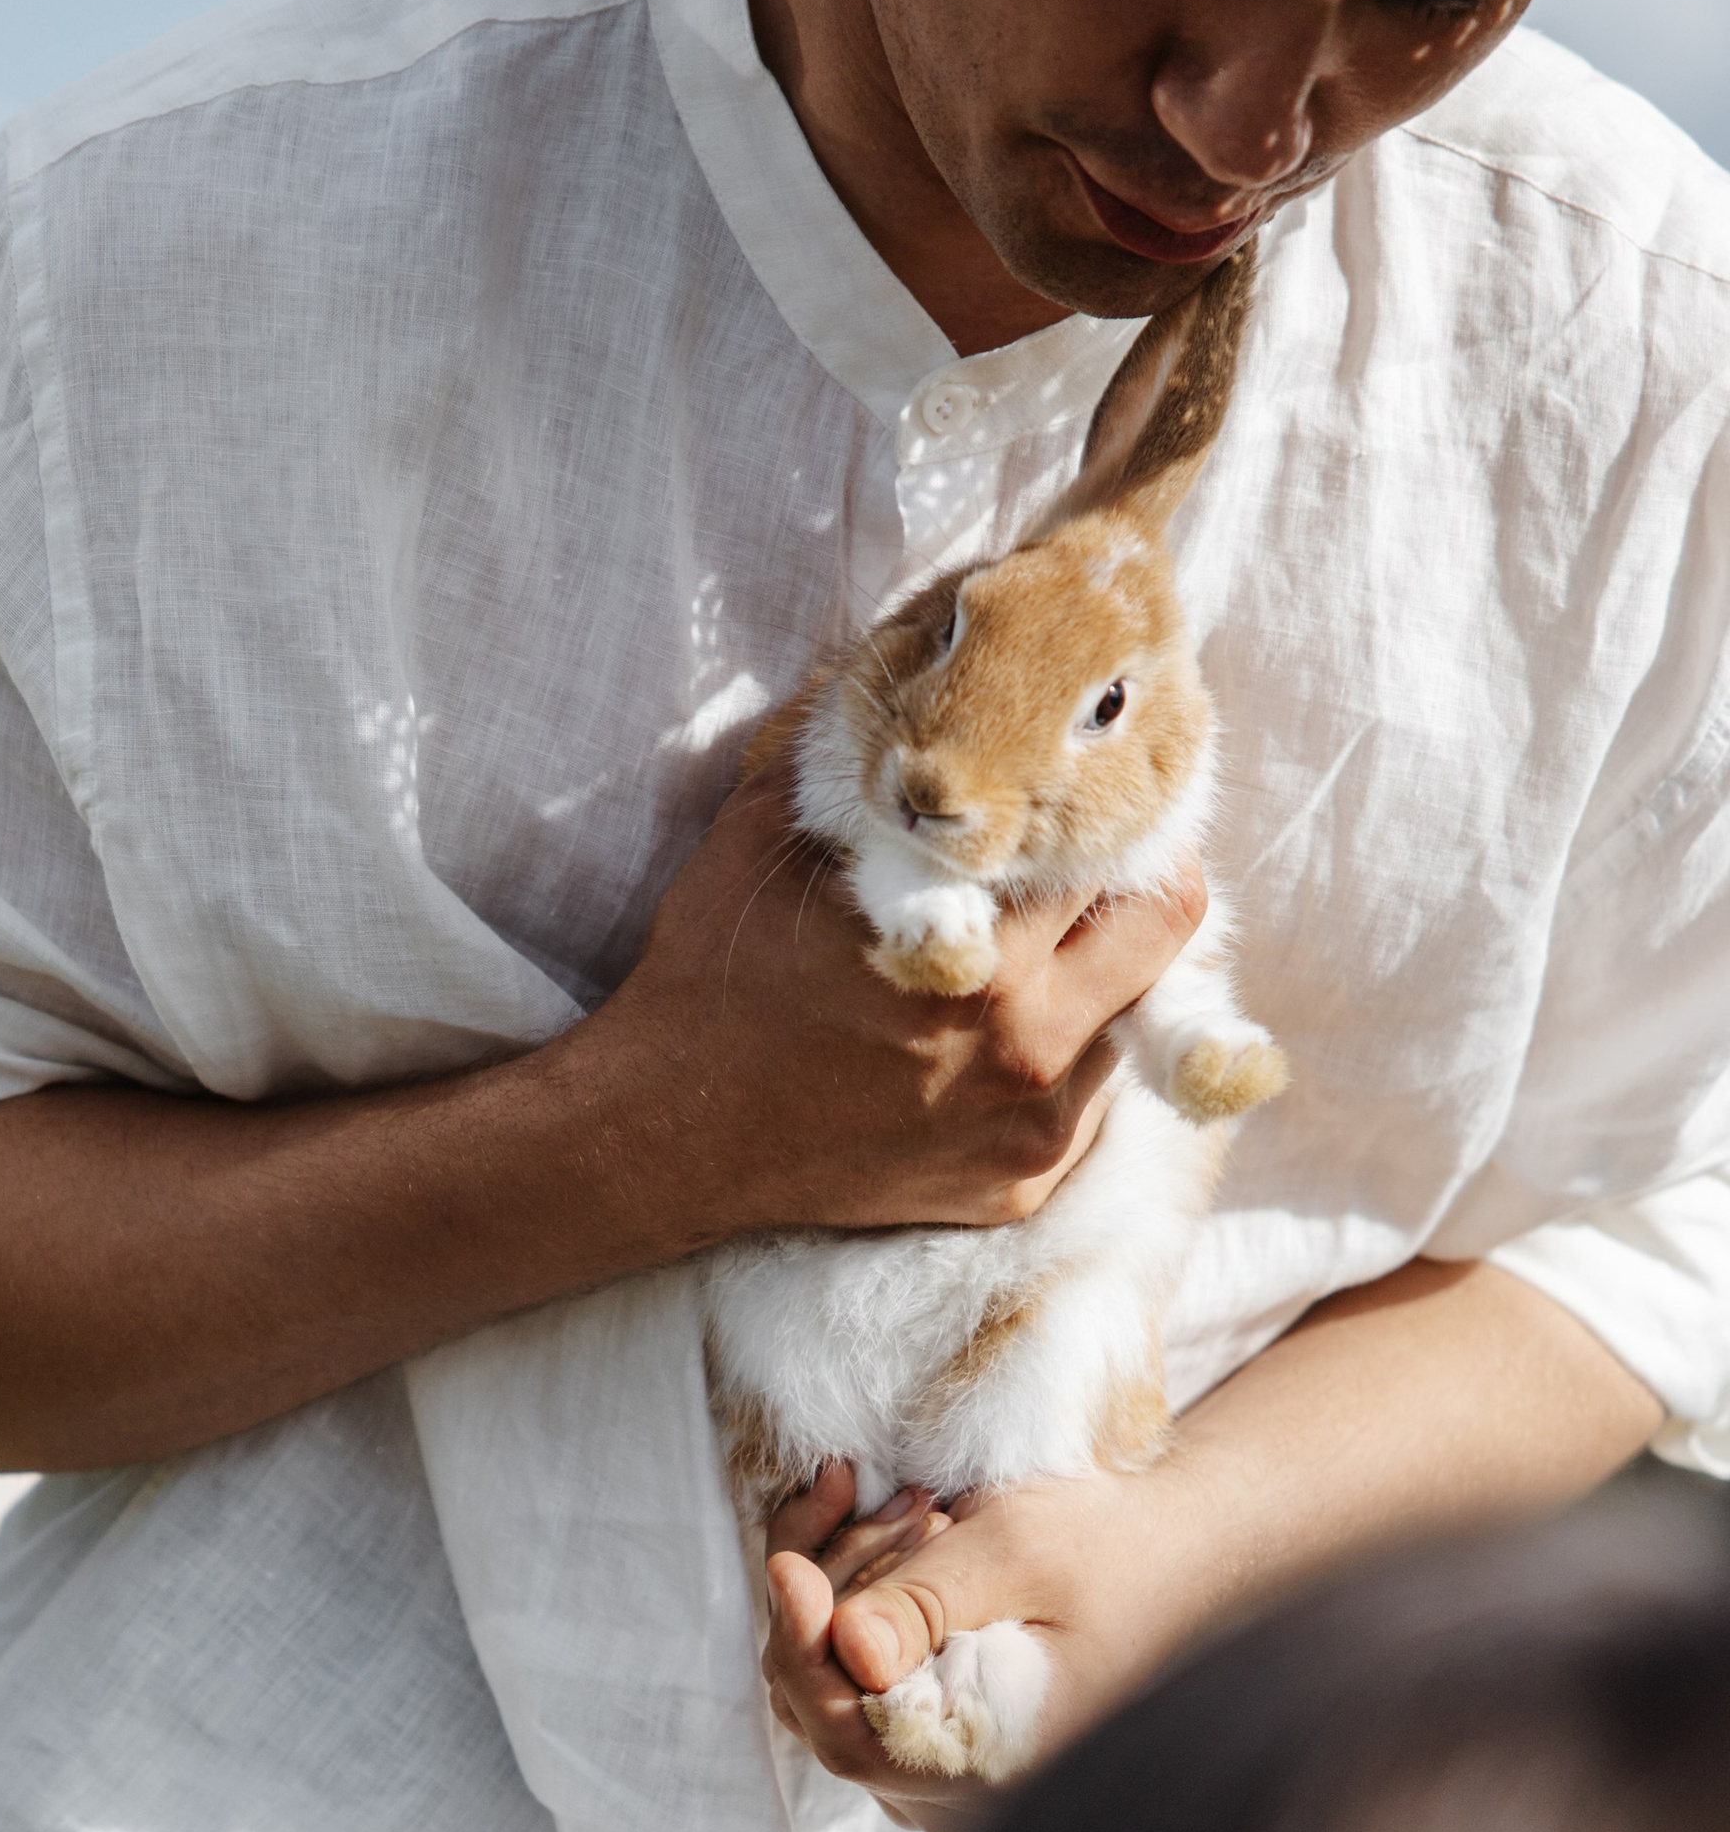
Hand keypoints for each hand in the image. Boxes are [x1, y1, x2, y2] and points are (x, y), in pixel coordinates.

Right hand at [579, 764, 1203, 1244]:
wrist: (665, 1139)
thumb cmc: (713, 980)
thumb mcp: (764, 835)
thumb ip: (844, 743)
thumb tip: (905, 649)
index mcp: (982, 955)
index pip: (1119, 851)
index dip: (1110, 801)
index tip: (1095, 781)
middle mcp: (1027, 1049)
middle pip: (1165, 929)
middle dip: (1138, 875)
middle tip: (1096, 848)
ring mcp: (1031, 1126)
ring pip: (1140, 1013)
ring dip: (1103, 965)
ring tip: (1041, 938)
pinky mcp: (1020, 1182)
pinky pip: (1093, 1093)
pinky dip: (1066, 1045)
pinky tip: (1000, 1021)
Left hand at [760, 1456, 1204, 1831]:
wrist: (1176, 1552)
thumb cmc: (1112, 1551)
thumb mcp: (1016, 1556)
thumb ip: (923, 1605)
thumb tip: (840, 1645)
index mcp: (988, 1768)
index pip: (847, 1735)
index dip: (803, 1649)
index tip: (788, 1565)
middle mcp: (955, 1793)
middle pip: (823, 1704)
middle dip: (825, 1590)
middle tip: (858, 1494)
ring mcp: (936, 1767)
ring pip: (829, 1681)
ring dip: (843, 1582)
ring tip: (910, 1506)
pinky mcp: (927, 1729)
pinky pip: (853, 1671)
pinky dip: (859, 1596)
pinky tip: (904, 1530)